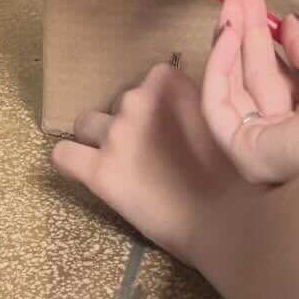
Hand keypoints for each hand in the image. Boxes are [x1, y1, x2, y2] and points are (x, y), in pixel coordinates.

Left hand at [51, 60, 252, 266]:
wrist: (228, 220)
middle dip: (133, 122)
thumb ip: (191, 99)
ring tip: (125, 164)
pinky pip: (64, 156)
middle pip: (122, 102)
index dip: (160, 102)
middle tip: (154, 152)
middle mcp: (137, 101)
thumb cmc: (234, 173)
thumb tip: (177, 102)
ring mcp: (116, 135)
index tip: (171, 123)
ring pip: (88, 123)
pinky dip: (70, 160)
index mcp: (169, 83)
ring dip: (102, 138)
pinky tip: (83, 169)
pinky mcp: (99, 172)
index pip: (152, 78)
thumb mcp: (219, 116)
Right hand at [203, 0, 298, 183]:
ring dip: (227, 38)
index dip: (260, 32)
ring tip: (231, 0)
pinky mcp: (248, 153)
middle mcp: (284, 136)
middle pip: (251, 75)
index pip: (271, 73)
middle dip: (242, 27)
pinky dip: (218, 67)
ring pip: (231, 88)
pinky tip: (229, 32)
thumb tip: (287, 23)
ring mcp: (264, 147)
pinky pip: (219, 108)